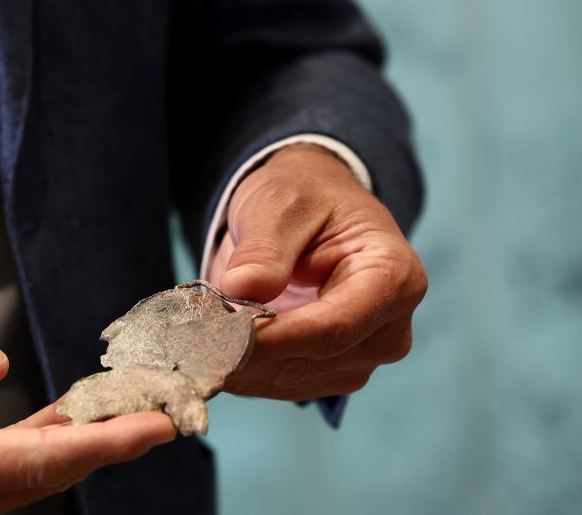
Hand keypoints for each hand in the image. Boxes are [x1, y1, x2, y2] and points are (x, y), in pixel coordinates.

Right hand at [0, 304, 175, 513]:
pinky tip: (46, 431)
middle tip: (149, 409)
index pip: (34, 456)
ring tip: (105, 410)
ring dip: (64, 453)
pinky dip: (26, 463)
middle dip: (100, 446)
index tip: (155, 424)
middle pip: (38, 483)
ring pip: (15, 493)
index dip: (102, 439)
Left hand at [207, 144, 427, 400]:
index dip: (273, 339)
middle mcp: (389, 328)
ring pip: (292, 380)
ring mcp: (362, 356)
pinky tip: (209, 351)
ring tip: (192, 342)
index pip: (333, 328)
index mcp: (393, 278)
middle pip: (313, 360)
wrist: (311, 212)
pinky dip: (241, 371)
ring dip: (238, 367)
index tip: (216, 337)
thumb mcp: (280, 205)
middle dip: (246, 354)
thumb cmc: (303, 197)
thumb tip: (240, 290)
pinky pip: (280, 383)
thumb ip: (265, 249)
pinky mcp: (330, 371)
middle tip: (187, 342)